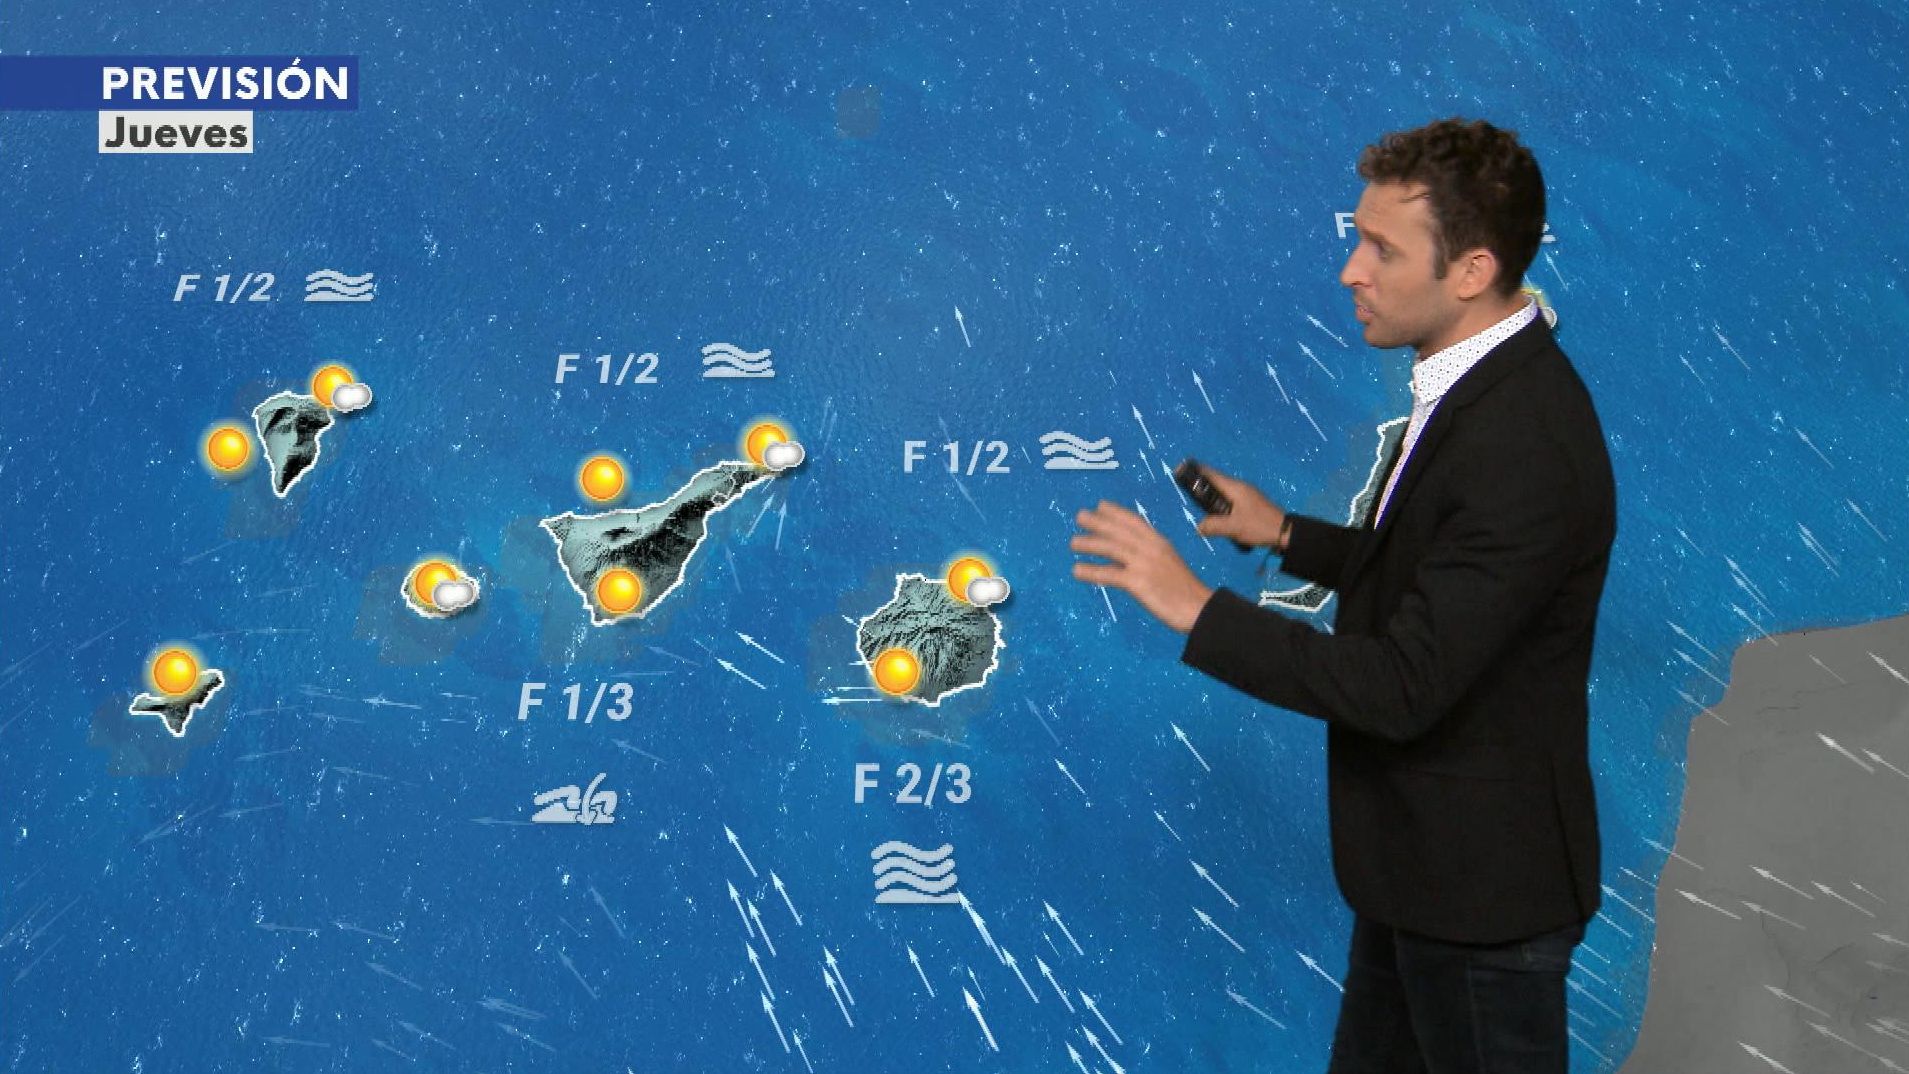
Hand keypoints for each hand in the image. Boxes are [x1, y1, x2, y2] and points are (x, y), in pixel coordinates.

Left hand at [1070, 500, 1212, 632]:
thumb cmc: (1185, 589)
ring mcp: (1144, 564)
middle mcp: (1151, 548)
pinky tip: (1077, 571)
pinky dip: (1091, 571)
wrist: (1199, 607)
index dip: (1116, 512)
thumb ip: (1151, 554)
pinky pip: (1110, 574)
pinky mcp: (1138, 583)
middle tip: (1079, 516)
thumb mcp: (1168, 562)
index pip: (1134, 521)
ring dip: (1090, 544)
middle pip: (1119, 531)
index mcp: (1159, 542)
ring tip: (1073, 543)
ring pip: (1112, 548)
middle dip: (1098, 522)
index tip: (1100, 505)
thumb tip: (1129, 553)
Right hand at [1193, 466, 1287, 548]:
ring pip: (1223, 493)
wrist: (1285, 532)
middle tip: (1186, 492)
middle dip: (1201, 486)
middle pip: (1215, 482)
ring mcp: (1246, 495)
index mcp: (1235, 488)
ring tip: (1200, 508)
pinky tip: (1217, 518)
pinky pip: (1230, 500)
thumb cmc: (1258, 526)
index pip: (1211, 474)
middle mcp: (1239, 487)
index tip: (1180, 468)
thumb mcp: (1233, 528)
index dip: (1195, 470)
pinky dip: (1221, 506)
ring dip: (1211, 498)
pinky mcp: (1250, 504)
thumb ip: (1213, 526)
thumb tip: (1198, 527)